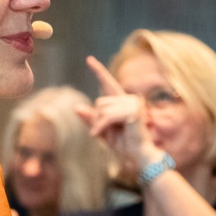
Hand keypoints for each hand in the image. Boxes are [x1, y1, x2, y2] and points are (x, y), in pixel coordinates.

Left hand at [78, 56, 164, 173]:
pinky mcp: (133, 111)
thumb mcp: (103, 131)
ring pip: (103, 109)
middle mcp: (130, 100)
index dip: (99, 71)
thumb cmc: (125, 145)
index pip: (109, 83)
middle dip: (97, 119)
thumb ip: (91, 119)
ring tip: (106, 134)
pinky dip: (101, 126)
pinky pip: (108, 116)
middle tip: (103, 132)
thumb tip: (76, 107)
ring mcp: (134, 104)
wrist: (139, 157)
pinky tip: (101, 134)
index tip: (89, 59)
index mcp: (123, 102)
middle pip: (100, 102)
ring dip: (100, 124)